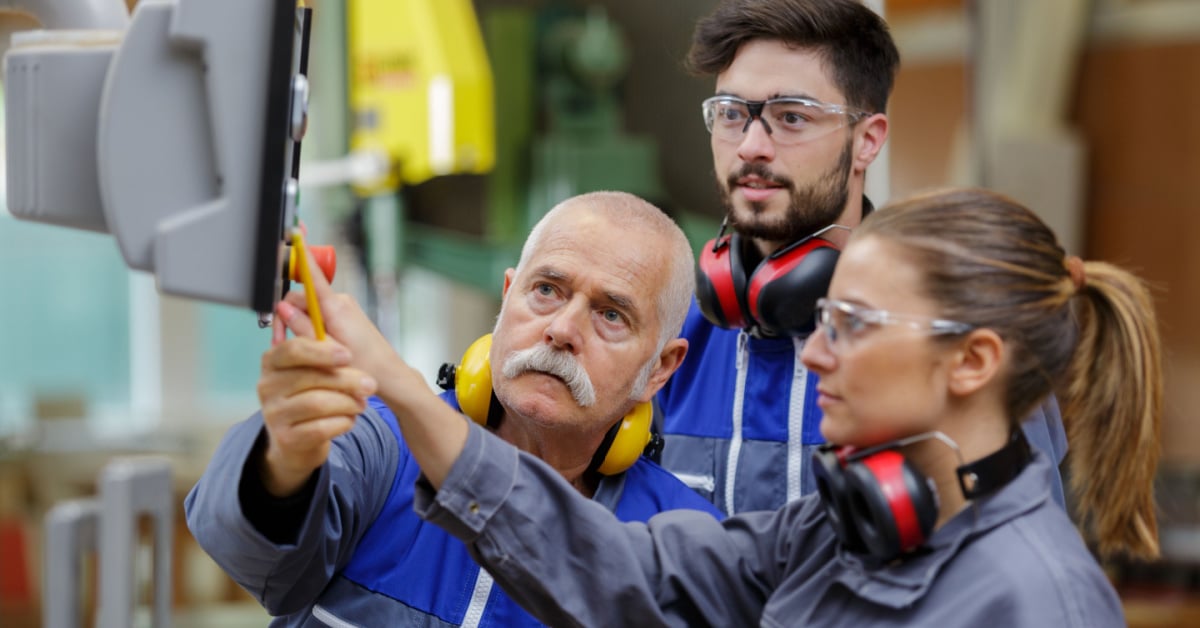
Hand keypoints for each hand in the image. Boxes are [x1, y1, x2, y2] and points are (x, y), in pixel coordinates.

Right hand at [256, 336, 376, 496]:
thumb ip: (326, 360)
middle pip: (311, 377)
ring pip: (318, 403)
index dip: (323, 352)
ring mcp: (273, 414)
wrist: (297, 441)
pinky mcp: (286, 438)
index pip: (293, 349)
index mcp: (272, 362)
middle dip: (347, 380)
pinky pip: (321, 428)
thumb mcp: (314, 372)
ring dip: (348, 403)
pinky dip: (343, 422)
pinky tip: (349, 420)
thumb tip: (347, 354)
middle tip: (370, 385)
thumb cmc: (310, 396)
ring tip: (361, 404)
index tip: (348, 355)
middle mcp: (267, 386)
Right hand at [273, 246, 398, 389]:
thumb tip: (283, 309)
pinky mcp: (345, 315)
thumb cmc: (365, 366)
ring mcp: (343, 307)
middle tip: (282, 342)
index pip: (312, 275)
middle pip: (301, 298)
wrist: (390, 376)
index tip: (295, 234)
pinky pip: (320, 314)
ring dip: (300, 324)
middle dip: (288, 316)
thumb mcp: (328, 350)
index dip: (301, 256)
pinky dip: (311, 326)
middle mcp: (340, 301)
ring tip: (304, 350)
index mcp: (335, 307)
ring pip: (309, 308)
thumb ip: (303, 328)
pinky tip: (314, 346)